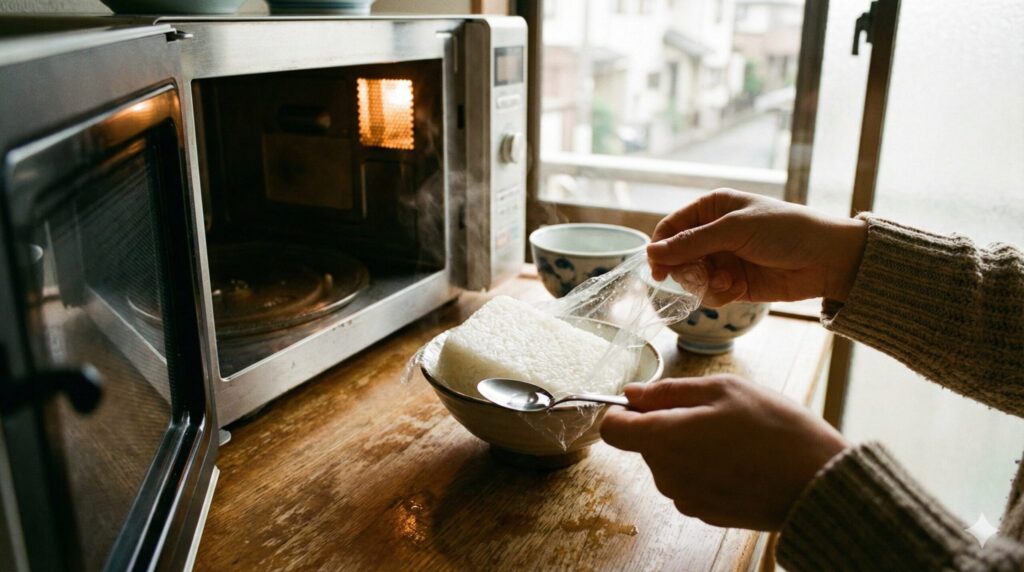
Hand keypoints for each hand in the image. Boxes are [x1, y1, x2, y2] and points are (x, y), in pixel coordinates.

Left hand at [600, 375, 846, 530]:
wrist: (818, 483)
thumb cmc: (775, 429)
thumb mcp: (723, 390)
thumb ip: (669, 391)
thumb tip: (631, 394)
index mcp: (664, 439)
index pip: (612, 429)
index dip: (624, 411)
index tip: (648, 402)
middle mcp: (667, 474)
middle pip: (645, 444)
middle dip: (668, 425)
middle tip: (714, 414)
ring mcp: (686, 498)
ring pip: (669, 463)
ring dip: (689, 447)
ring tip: (734, 438)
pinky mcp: (705, 513)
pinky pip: (690, 483)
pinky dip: (706, 470)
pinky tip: (739, 461)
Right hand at [648, 189, 867, 305]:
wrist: (826, 259)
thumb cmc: (785, 231)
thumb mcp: (735, 230)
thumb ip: (692, 243)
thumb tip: (651, 252)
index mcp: (712, 208)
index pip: (671, 227)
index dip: (661, 247)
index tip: (657, 269)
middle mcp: (714, 233)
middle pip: (677, 256)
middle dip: (687, 270)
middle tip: (700, 277)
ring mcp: (723, 259)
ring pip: (692, 278)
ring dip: (706, 284)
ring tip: (728, 281)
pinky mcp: (734, 283)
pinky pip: (710, 294)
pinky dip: (720, 294)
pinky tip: (739, 288)